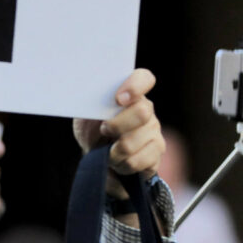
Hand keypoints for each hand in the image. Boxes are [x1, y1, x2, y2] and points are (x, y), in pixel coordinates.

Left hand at [72, 69, 163, 197]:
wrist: (98, 157)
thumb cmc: (92, 130)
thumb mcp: (85, 114)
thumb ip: (91, 105)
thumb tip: (91, 104)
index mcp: (129, 93)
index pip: (144, 78)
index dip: (135, 86)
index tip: (118, 99)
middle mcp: (146, 109)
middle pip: (141, 112)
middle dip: (116, 126)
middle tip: (103, 130)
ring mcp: (155, 131)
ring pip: (134, 142)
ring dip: (113, 152)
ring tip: (108, 150)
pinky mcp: (156, 152)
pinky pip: (138, 161)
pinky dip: (122, 164)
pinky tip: (119, 161)